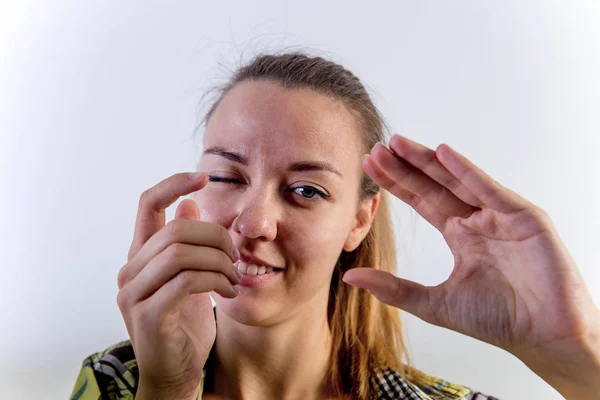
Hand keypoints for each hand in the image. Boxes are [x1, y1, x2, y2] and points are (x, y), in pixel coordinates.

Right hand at [116, 172, 241, 398]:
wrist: (177, 372)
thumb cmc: (185, 324)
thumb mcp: (190, 278)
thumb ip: (187, 243)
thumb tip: (189, 203)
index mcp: (140, 256)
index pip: (147, 204)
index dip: (174, 183)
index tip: (204, 176)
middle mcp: (130, 271)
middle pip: (175, 228)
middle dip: (215, 236)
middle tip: (236, 256)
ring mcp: (134, 294)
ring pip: (180, 252)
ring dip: (218, 260)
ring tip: (234, 276)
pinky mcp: (150, 315)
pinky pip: (187, 280)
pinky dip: (215, 280)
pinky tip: (228, 291)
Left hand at [342, 135, 599, 393]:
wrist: (545, 336)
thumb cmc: (498, 320)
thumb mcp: (434, 303)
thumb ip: (393, 288)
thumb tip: (350, 276)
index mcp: (460, 235)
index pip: (421, 200)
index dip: (396, 183)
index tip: (371, 166)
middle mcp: (478, 220)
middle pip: (434, 185)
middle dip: (405, 166)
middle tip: (377, 148)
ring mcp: (500, 215)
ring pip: (457, 180)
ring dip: (428, 161)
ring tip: (398, 144)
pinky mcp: (523, 216)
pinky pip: (489, 189)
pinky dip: (467, 171)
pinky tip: (443, 154)